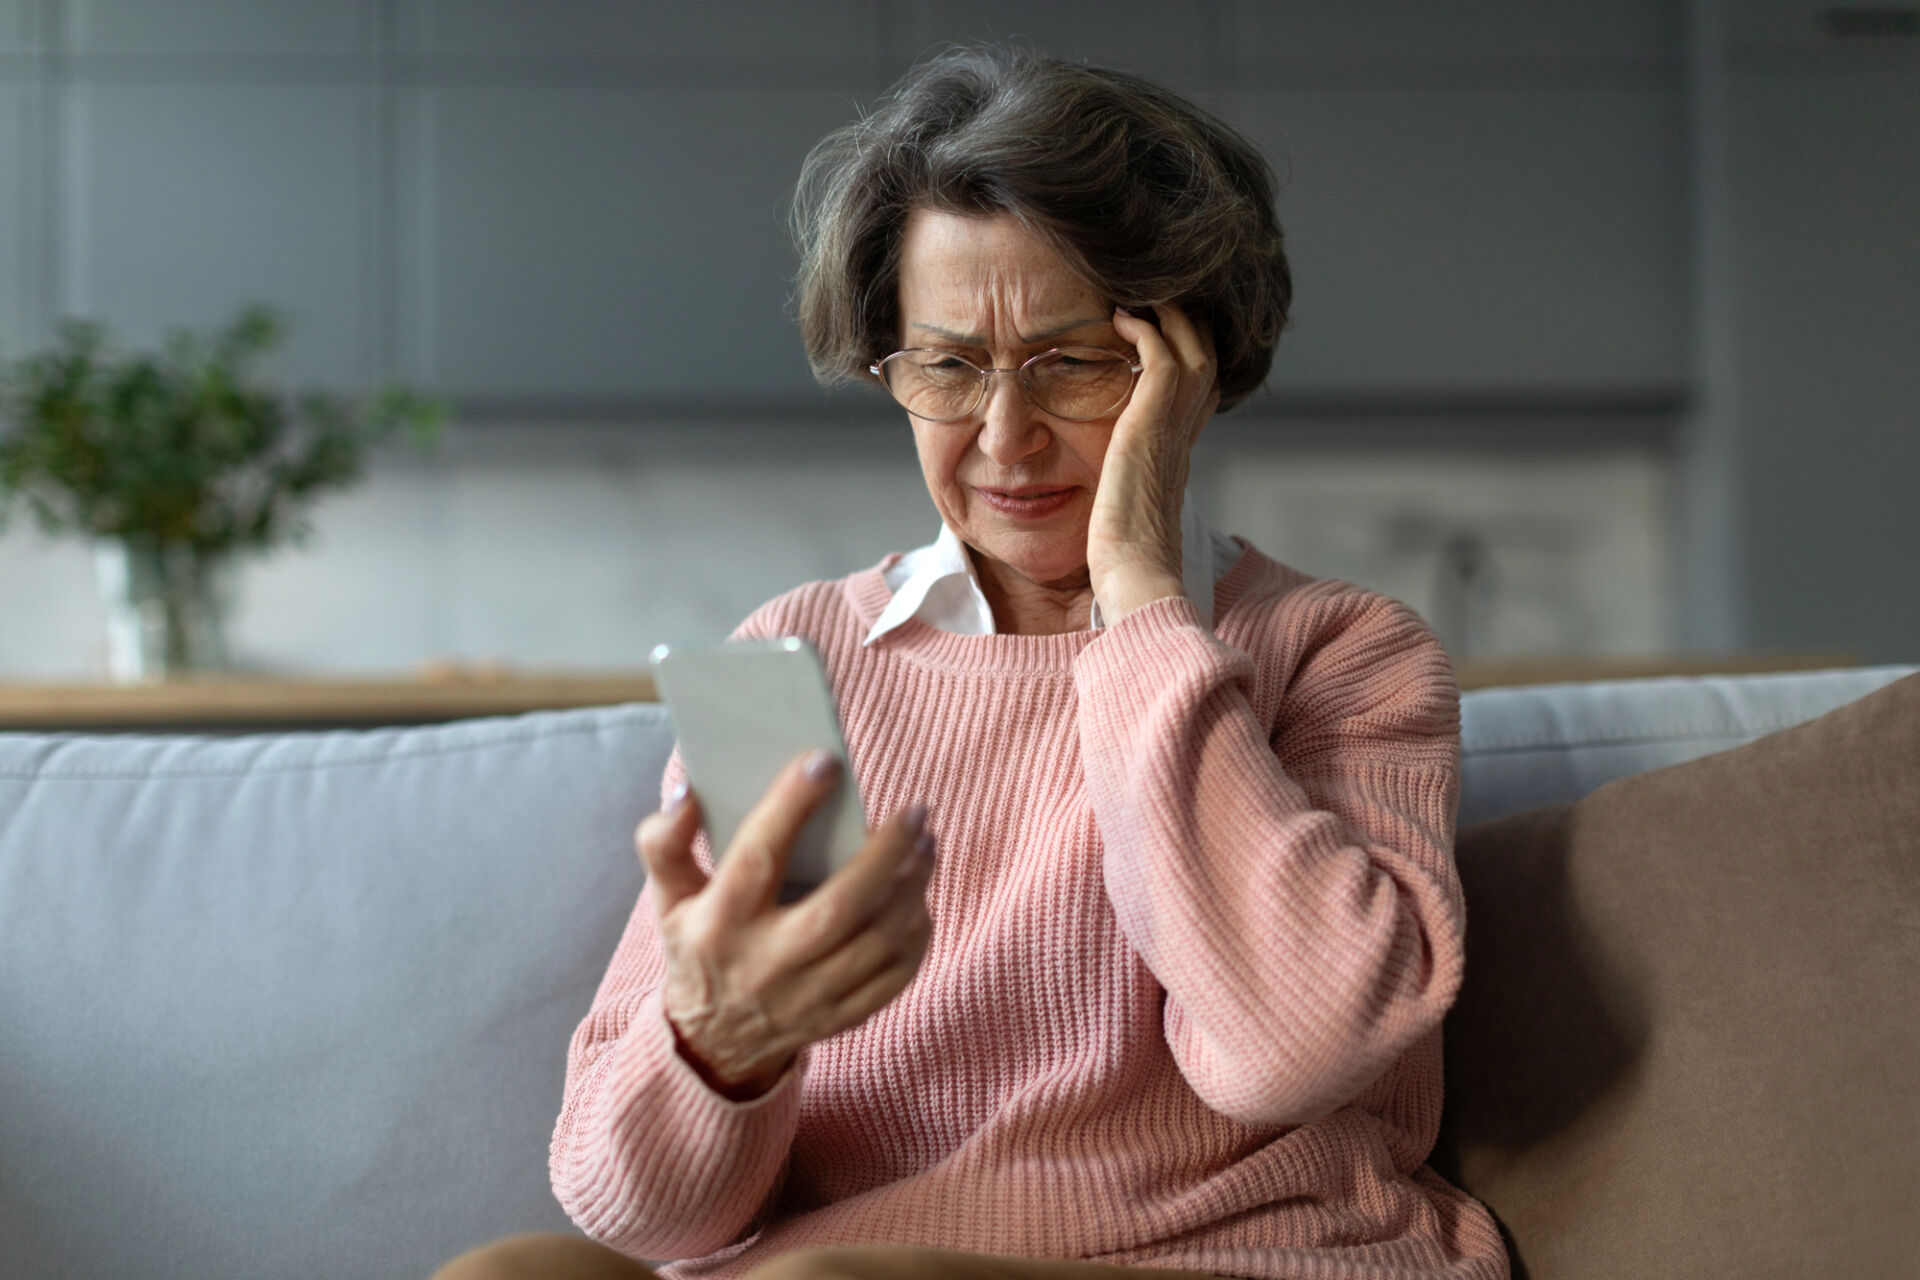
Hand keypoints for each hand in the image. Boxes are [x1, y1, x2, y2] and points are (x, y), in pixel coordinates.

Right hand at [635, 751, 935, 1099]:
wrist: (710, 1044)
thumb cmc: (697, 946)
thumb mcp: (667, 897)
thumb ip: (664, 842)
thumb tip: (688, 792)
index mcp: (718, 923)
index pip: (757, 857)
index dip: (790, 806)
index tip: (825, 761)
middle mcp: (764, 964)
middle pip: (839, 906)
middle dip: (885, 854)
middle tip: (916, 810)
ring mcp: (806, 998)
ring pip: (876, 942)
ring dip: (913, 889)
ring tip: (927, 844)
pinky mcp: (838, 1018)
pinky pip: (893, 977)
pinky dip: (915, 935)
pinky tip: (920, 899)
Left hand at [1088, 302, 1220, 622]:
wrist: (1135, 576)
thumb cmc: (1123, 559)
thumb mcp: (1125, 511)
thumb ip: (1122, 486)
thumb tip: (1103, 488)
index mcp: (1179, 452)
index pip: (1200, 389)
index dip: (1189, 354)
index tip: (1161, 330)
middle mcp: (1185, 435)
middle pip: (1206, 358)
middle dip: (1186, 323)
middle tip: (1154, 297)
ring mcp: (1173, 428)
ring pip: (1193, 348)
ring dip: (1168, 316)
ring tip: (1139, 295)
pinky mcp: (1151, 424)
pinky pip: (1161, 357)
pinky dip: (1146, 330)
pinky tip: (1121, 318)